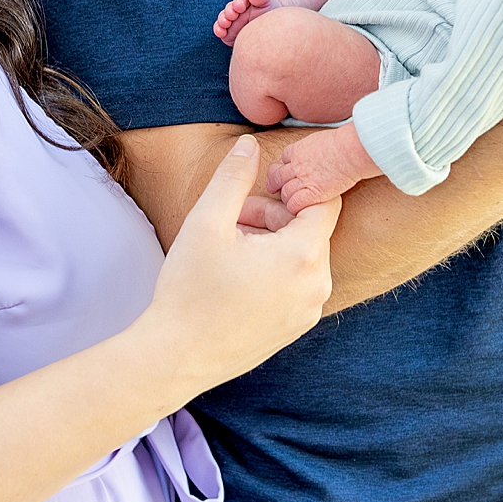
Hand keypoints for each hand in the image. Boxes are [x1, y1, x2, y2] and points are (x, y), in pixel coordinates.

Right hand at [145, 135, 337, 397]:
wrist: (178, 357)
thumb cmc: (190, 290)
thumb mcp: (207, 221)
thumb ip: (233, 176)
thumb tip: (250, 144)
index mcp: (303, 256)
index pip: (324, 200)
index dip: (294, 186)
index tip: (259, 190)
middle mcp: (318, 285)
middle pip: (310, 228)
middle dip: (273, 215)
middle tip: (231, 219)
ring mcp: (310, 311)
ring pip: (302, 256)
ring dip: (271, 242)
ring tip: (229, 248)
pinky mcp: (297, 327)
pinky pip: (297, 284)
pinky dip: (274, 271)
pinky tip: (236, 277)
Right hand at [213, 0, 279, 44]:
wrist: (271, 31)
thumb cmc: (270, 15)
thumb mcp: (268, 4)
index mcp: (246, 3)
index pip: (241, 1)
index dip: (239, 2)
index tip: (241, 6)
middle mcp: (236, 11)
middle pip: (230, 9)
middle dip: (230, 11)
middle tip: (233, 15)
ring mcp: (231, 22)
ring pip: (223, 19)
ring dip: (223, 20)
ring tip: (226, 23)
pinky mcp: (227, 33)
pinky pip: (220, 30)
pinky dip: (219, 30)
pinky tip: (221, 32)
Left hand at [267, 124, 381, 213]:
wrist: (350, 151)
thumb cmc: (345, 142)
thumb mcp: (325, 138)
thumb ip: (318, 144)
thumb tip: (326, 146)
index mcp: (300, 149)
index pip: (285, 157)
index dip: (286, 164)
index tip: (290, 167)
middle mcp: (297, 165)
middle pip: (278, 175)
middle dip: (274, 182)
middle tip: (273, 186)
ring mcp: (303, 180)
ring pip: (285, 191)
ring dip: (286, 197)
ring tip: (289, 200)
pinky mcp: (312, 193)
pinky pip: (295, 203)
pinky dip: (295, 206)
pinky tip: (300, 207)